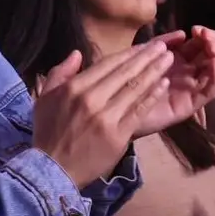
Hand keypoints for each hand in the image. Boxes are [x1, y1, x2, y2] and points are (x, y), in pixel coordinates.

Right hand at [33, 42, 174, 186]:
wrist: (52, 170)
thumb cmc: (48, 133)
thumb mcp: (45, 98)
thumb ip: (60, 72)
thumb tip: (78, 53)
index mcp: (75, 88)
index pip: (108, 63)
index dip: (130, 53)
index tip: (146, 45)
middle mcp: (92, 99)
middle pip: (125, 73)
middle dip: (147, 57)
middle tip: (164, 46)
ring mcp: (107, 118)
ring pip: (135, 89)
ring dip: (154, 72)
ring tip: (169, 60)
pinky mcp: (119, 135)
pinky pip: (139, 111)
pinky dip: (152, 96)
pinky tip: (163, 85)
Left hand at [133, 27, 214, 136]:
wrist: (119, 108)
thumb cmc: (130, 81)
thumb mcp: (145, 55)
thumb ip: (163, 43)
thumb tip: (182, 34)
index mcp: (180, 59)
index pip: (202, 44)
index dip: (204, 35)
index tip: (196, 29)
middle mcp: (190, 73)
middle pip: (212, 55)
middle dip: (214, 42)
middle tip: (205, 36)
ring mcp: (192, 89)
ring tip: (212, 48)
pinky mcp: (191, 104)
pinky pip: (210, 91)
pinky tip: (212, 63)